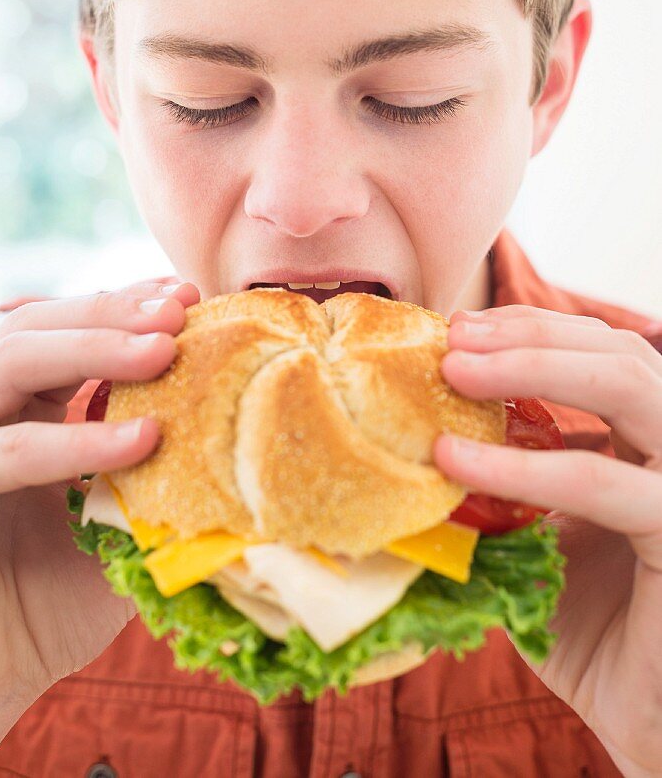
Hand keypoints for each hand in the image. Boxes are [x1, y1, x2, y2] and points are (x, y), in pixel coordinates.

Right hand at [0, 277, 198, 722]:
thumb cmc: (54, 598)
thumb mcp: (118, 516)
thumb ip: (156, 468)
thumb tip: (241, 429)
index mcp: (18, 406)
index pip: (69, 331)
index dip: (126, 307)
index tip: (191, 297)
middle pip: (39, 326)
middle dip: (113, 311)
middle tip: (181, 309)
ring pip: (15, 360)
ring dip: (94, 347)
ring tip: (165, 349)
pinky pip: (9, 453)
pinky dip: (77, 440)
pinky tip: (142, 438)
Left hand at [433, 305, 661, 777]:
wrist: (637, 716)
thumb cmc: (586, 626)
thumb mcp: (536, 537)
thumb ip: (498, 485)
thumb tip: (407, 431)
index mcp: (649, 445)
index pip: (604, 353)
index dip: (534, 330)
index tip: (458, 329)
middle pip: (621, 352)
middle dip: (531, 335)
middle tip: (454, 340)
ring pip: (629, 387)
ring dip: (534, 367)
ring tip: (454, 372)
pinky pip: (601, 484)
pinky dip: (525, 465)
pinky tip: (455, 461)